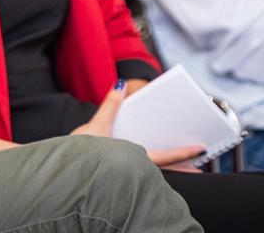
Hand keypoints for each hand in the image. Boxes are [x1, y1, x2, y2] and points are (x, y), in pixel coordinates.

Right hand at [72, 84, 204, 168]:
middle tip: (201, 160)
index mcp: (132, 158)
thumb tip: (120, 85)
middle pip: (165, 168)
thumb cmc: (78, 154)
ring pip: (157, 174)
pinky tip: (160, 165)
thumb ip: (110, 105)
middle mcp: (133, 170)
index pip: (165, 156)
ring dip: (173, 170)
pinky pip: (144, 174)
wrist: (62, 172)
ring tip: (189, 165)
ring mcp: (128, 176)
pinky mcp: (120, 178)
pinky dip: (156, 170)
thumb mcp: (95, 126)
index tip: (201, 149)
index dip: (184, 152)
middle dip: (184, 165)